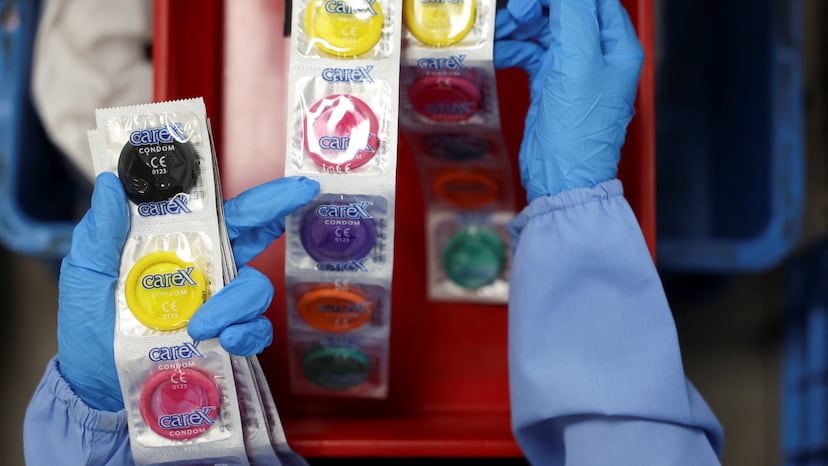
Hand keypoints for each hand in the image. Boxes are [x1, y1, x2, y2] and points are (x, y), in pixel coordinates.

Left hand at [57, 173, 318, 410]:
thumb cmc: (90, 318)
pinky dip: (245, 334)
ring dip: (236, 303)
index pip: (223, 212)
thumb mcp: (88, 269)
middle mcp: (207, 267)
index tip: (295, 184)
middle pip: (255, 236)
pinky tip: (224, 340)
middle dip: (276, 214)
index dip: (259, 196)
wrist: (92, 378)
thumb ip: (103, 230)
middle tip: (296, 199)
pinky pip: (254, 330)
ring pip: (255, 287)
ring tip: (201, 326)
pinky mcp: (225, 337)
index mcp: (179, 243)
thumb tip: (110, 181)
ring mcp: (219, 302)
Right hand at [494, 0, 643, 201]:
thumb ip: (573, 15)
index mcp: (617, 46)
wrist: (561, 177)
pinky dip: (514, 49)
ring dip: (519, 27)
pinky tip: (498, 52)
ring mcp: (574, 70)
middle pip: (565, 11)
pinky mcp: (551, 85)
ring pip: (544, 30)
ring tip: (499, 31)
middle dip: (536, 8)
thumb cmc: (578, 131)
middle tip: (514, 14)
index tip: (530, 1)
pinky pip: (531, 54)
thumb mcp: (578, 63)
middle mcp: (598, 55)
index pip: (592, 0)